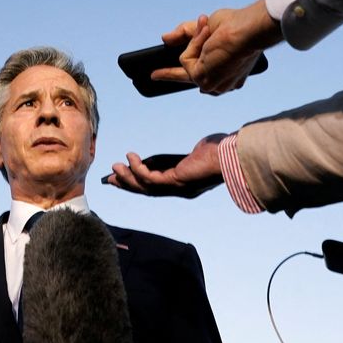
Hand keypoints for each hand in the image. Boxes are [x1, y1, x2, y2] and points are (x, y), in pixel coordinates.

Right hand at [106, 134, 226, 197]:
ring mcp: (177, 188)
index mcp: (182, 185)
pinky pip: (151, 178)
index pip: (155, 187)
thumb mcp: (187, 157)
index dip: (136, 182)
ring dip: (129, 178)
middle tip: (110, 178)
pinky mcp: (176, 181)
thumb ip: (169, 162)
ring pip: (146, 187)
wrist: (231, 154)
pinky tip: (131, 158)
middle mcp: (179, 190)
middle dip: (128, 184)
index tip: (121, 176)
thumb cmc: (216, 151)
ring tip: (115, 167)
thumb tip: (147, 161)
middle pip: (147, 191)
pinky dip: (138, 168)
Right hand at [152, 0, 283, 94]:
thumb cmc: (238, 26)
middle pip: (188, 77)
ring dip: (196, 42)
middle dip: (169, 74)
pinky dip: (195, 43)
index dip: (189, 76)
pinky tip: (211, 38)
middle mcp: (221, 85)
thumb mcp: (208, 28)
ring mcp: (210, 84)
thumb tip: (164, 38)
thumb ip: (186, 34)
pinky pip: (185, 58)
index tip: (173, 79)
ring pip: (186, 62)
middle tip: (153, 74)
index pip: (203, 78)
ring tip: (212, 31)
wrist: (249, 31)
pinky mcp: (201, 79)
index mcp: (228, 75)